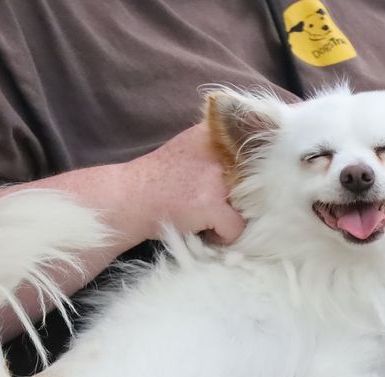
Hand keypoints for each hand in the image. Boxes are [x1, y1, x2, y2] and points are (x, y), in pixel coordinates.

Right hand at [124, 122, 245, 243]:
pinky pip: (236, 228)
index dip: (258, 170)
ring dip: (232, 216)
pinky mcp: (210, 204)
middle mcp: (217, 150)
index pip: (257, 147)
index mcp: (213, 133)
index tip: (250, 182)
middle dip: (243, 198)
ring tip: (208, 216)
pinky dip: (222, 236)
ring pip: (249, 207)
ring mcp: (215, 178)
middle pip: (257, 182)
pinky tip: (204, 230)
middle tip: (219, 205)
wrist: (126, 197)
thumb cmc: (157, 179)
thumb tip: (256, 152)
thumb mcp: (189, 148)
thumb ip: (218, 146)